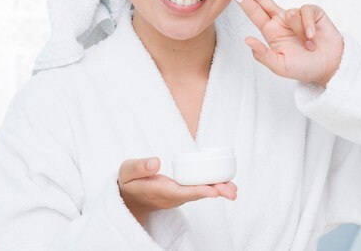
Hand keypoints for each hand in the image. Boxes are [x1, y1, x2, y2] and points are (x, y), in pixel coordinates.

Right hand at [118, 157, 237, 225]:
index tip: (213, 191)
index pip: (182, 192)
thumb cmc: (128, 183)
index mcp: (160, 191)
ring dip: (217, 191)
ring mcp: (178, 196)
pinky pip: (198, 190)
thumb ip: (139, 167)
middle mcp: (172, 196)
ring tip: (234, 189)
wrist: (129, 199)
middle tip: (233, 192)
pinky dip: (212, 187)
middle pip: (196, 194)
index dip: (199, 191)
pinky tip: (225, 184)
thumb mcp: (127, 172)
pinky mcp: (181, 192)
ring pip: (200, 193)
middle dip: (215, 192)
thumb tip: (156, 162)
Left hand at [226, 0, 343, 87]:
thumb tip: (246, 40)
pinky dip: (309, 26)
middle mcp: (281, 20)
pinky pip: (306, 12)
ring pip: (291, 13)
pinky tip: (313, 37)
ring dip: (299, 32)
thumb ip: (263, 55)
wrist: (330, 67)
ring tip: (307, 45)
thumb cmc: (303, 68)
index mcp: (270, 31)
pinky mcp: (313, 13)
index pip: (253, 11)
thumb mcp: (280, 66)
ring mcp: (297, 15)